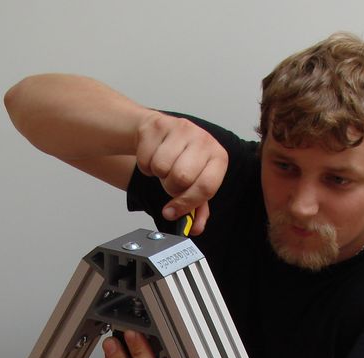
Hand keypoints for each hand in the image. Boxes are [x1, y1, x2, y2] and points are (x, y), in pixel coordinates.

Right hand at [135, 112, 228, 233]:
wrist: (160, 133)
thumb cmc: (181, 159)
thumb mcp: (194, 183)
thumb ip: (197, 208)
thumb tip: (195, 228)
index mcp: (218, 157)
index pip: (206, 187)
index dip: (187, 204)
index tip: (172, 212)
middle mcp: (203, 140)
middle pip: (181, 178)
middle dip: (170, 187)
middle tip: (170, 182)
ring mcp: (182, 129)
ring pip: (161, 168)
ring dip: (157, 174)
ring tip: (163, 167)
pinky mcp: (160, 123)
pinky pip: (146, 157)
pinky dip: (145, 164)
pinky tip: (153, 156)